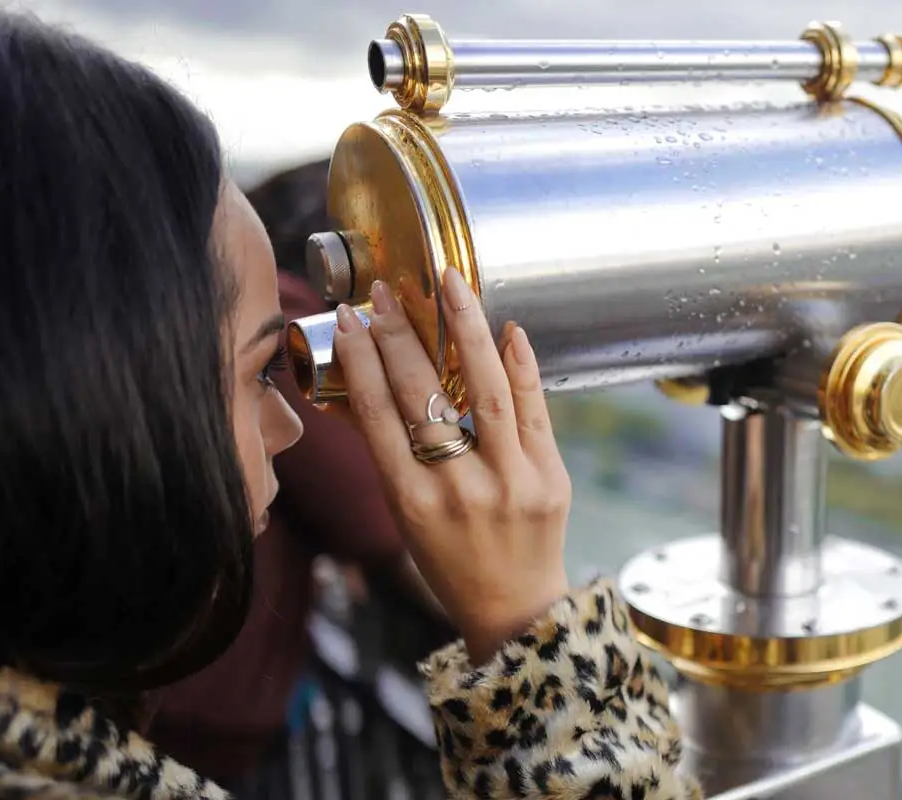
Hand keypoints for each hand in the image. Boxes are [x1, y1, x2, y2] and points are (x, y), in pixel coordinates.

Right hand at [330, 267, 570, 662]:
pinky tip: (508, 329)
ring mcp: (509, 483)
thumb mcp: (405, 514)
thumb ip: (395, 453)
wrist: (516, 609)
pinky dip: (522, 367)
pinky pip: (535, 411)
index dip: (359, 358)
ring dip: (466, 330)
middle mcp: (457, 489)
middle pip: (422, 394)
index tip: (350, 316)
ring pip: (486, 391)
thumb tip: (380, 373)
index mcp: (408, 500)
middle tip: (388, 291)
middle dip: (401, 334)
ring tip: (450, 285)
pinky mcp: (551, 478)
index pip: (376, 413)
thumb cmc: (450, 558)